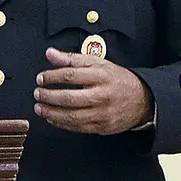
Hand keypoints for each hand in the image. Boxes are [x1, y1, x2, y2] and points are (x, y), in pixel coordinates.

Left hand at [33, 47, 153, 134]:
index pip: (71, 75)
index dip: (52, 77)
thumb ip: (71, 59)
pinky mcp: (103, 127)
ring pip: (72, 116)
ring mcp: (103, 113)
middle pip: (70, 98)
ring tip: (39, 108)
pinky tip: (52, 118)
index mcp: (101, 75)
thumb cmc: (117, 79)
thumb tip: (50, 53)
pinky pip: (78, 127)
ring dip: (51, 113)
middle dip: (49, 97)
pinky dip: (62, 124)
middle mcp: (103, 95)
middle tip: (37, 93)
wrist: (143, 100)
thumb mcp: (97, 63)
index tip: (40, 78)